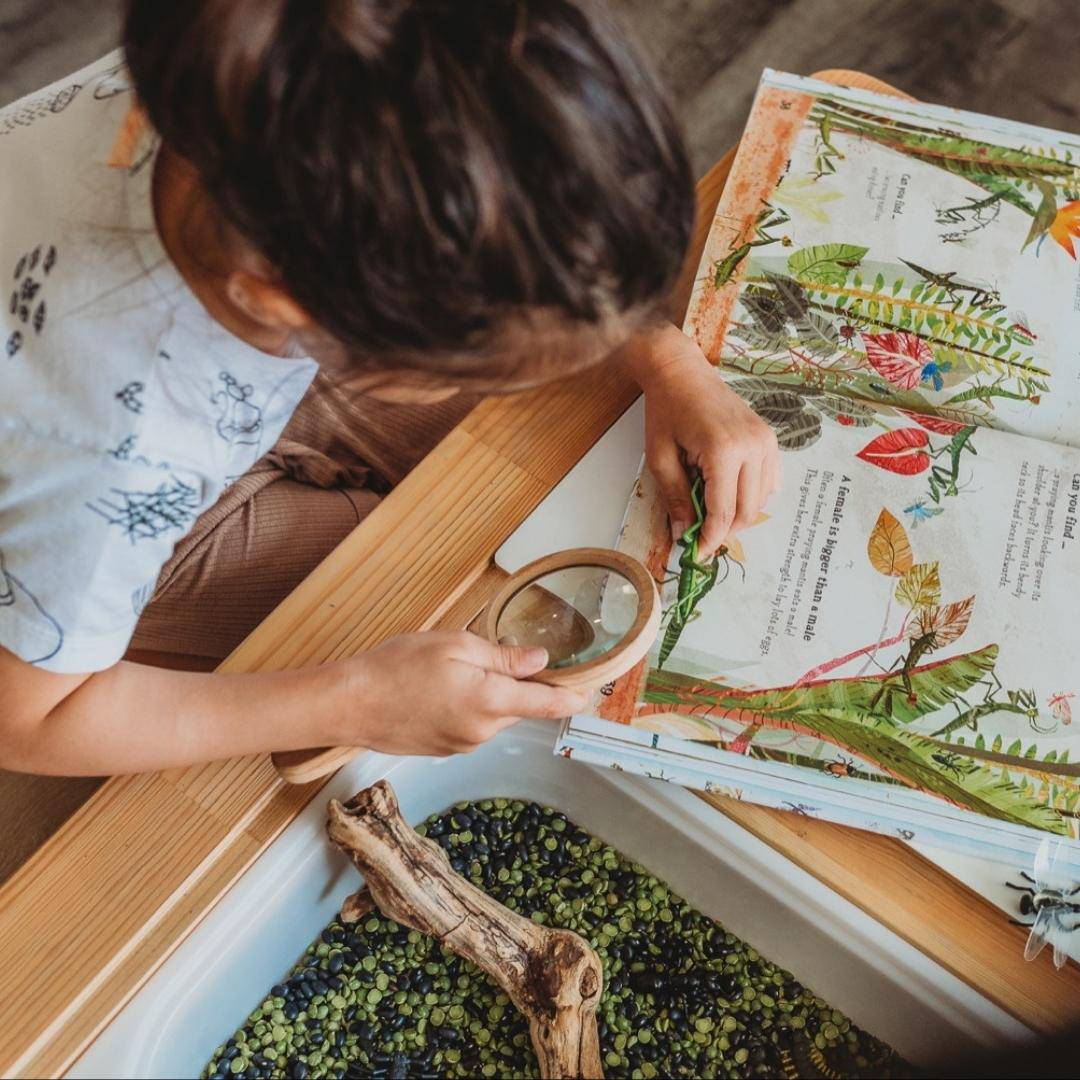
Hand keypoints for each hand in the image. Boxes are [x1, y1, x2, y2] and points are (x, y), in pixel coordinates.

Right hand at [341, 631, 588, 755]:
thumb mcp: (455, 646)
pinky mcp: (445, 749)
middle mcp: (482, 732)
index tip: (590, 691)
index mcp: (489, 702)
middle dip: (518, 685)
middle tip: (497, 652)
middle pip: (520, 708)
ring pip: (495, 716)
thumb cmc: (396, 666)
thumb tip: (539, 662)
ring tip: (455, 669)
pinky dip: (470, 706)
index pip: (546, 706)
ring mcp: (462, 745)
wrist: (350, 704)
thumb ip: (503, 657)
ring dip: (490, 694)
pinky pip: (473, 725)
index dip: (572, 697)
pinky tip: (441, 688)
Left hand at [623, 325, 779, 556]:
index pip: (723, 511)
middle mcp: (752, 446)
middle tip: (700, 538)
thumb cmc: (666, 410)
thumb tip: (683, 534)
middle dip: (724, 531)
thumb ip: (676, 498)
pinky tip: (728, 494)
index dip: (710, 539)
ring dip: (738, 515)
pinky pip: (769, 481)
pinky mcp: (769, 439)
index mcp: (723, 450)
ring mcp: (765, 441)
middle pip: (747, 511)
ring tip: (709, 512)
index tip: (697, 554)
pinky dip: (751, 496)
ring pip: (761, 500)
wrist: (682, 372)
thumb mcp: (661, 458)